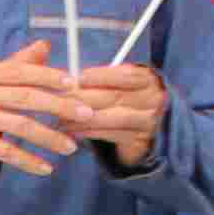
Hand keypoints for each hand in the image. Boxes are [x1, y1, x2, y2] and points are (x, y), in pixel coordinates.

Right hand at [0, 44, 78, 174]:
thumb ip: (19, 63)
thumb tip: (45, 45)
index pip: (18, 72)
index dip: (47, 76)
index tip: (73, 83)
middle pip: (23, 98)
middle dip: (58, 106)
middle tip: (86, 114)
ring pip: (17, 126)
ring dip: (48, 137)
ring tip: (71, 147)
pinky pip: (3, 151)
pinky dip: (27, 161)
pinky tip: (46, 168)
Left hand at [49, 61, 172, 168]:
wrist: (145, 127)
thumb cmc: (123, 98)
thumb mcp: (118, 83)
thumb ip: (100, 76)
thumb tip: (67, 76)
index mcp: (148, 79)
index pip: (126, 75)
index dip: (102, 76)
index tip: (79, 78)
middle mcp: (153, 99)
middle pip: (115, 96)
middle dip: (84, 97)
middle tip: (60, 98)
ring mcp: (149, 121)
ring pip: (113, 117)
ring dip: (84, 118)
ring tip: (61, 118)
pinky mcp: (140, 139)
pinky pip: (111, 134)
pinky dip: (89, 132)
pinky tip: (72, 130)